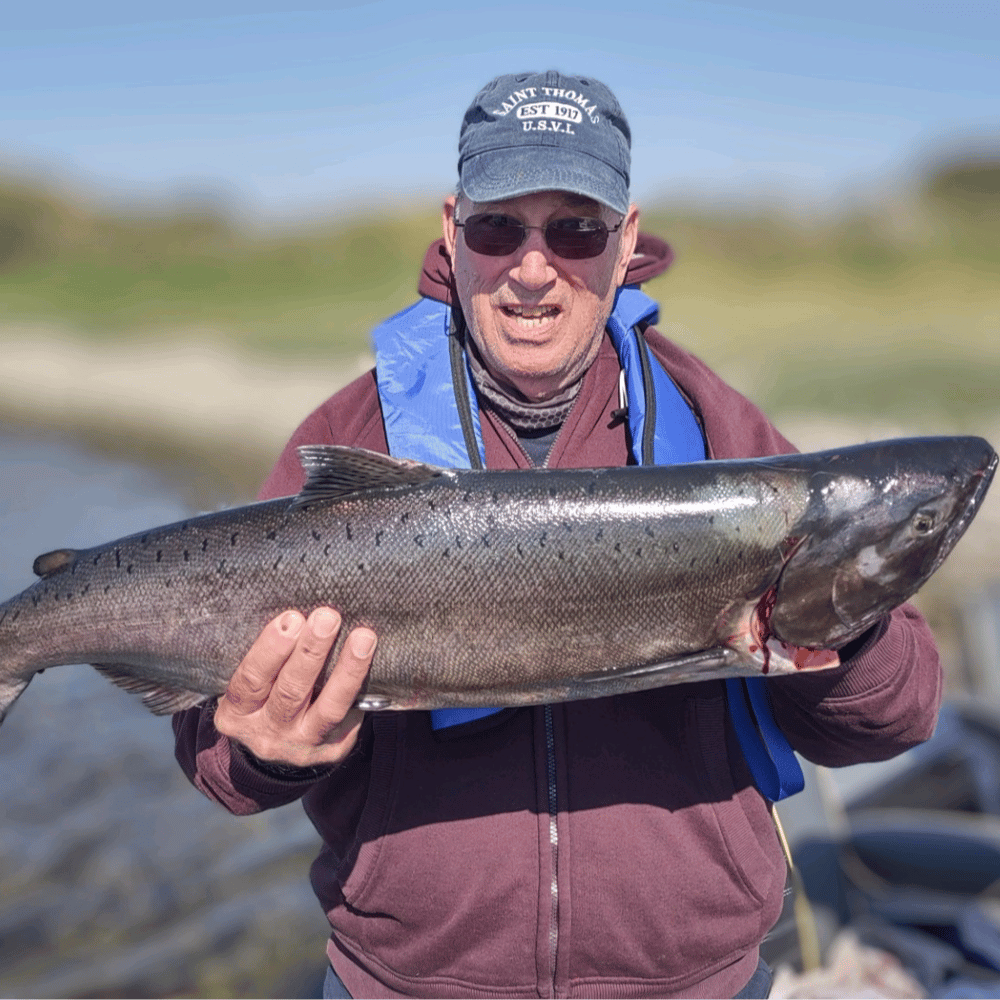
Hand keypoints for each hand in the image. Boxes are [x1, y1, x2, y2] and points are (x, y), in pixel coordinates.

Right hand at [214, 607, 375, 768]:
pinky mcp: (330, 751)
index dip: (270, 649)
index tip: (291, 618)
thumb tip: (296, 614)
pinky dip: (360, 690)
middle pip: (290, 692)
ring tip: (363, 638)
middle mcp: (267, 734)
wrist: (275, 748)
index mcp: (237, 713)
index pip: (251, 680)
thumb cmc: (262, 698)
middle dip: (311, 652)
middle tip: (327, 618)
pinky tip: (374, 664)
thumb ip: (265, 658)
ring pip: (327, 709)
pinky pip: (349, 719)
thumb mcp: (249, 685)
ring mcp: (300, 746)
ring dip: (347, 670)